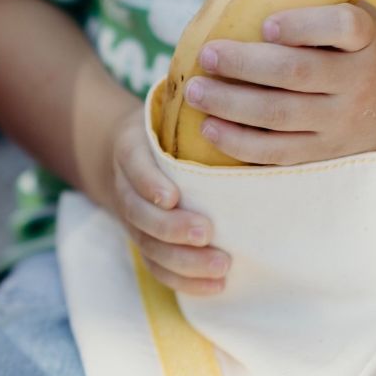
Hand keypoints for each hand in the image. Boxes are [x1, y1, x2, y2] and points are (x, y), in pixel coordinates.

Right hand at [109, 107, 229, 295]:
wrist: (133, 158)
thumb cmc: (169, 127)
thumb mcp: (172, 107)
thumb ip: (199, 105)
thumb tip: (248, 88)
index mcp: (132, 149)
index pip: (134, 166)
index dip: (149, 184)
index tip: (173, 197)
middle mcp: (128, 188)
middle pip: (139, 214)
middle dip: (171, 228)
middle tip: (206, 233)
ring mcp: (135, 220)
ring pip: (150, 247)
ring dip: (184, 261)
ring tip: (222, 266)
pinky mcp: (147, 243)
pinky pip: (159, 268)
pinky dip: (185, 281)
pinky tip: (217, 287)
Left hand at [186, 3, 375, 163]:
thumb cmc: (362, 51)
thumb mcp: (358, 20)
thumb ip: (316, 10)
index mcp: (367, 39)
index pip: (342, 26)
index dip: (302, 25)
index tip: (265, 24)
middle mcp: (358, 80)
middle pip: (295, 72)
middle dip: (243, 64)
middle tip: (207, 55)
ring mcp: (341, 121)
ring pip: (279, 114)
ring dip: (230, 103)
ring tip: (195, 91)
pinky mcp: (324, 151)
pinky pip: (277, 152)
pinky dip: (239, 142)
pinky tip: (209, 128)